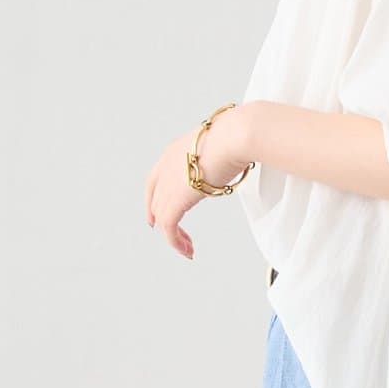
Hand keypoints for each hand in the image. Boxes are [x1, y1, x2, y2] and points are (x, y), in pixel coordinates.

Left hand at [144, 104, 252, 259]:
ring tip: (188, 249)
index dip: (152, 200)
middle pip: (156, 201)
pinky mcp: (174, 200)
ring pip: (162, 218)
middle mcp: (166, 168)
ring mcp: (168, 184)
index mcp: (173, 152)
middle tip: (175, 238)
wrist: (233, 138)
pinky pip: (169, 228)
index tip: (154, 216)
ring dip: (174, 237)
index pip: (154, 180)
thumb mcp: (221, 148)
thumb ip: (220, 158)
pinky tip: (187, 250)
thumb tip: (236, 163)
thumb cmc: (236, 137)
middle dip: (162, 222)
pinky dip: (175, 242)